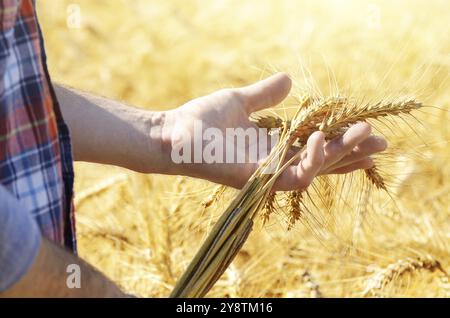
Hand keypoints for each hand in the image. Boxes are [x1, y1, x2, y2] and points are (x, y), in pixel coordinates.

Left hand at [163, 73, 386, 190]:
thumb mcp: (239, 101)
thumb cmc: (201, 120)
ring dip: (341, 154)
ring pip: (316, 171)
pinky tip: (320, 137)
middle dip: (353, 152)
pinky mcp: (257, 178)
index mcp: (273, 146)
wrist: (173, 134)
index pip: (316, 147)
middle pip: (323, 161)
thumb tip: (290, 80)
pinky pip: (293, 176)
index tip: (369, 131)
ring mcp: (267, 173)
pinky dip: (311, 160)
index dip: (343, 142)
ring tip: (361, 133)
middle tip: (380, 140)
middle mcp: (275, 163)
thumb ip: (265, 95)